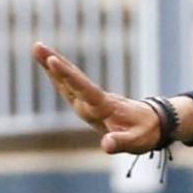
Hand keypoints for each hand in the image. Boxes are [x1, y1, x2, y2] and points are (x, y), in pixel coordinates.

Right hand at [32, 42, 160, 153]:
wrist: (154, 123)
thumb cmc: (144, 132)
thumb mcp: (136, 141)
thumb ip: (121, 142)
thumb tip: (106, 145)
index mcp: (104, 107)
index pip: (84, 89)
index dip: (69, 76)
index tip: (54, 61)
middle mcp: (95, 100)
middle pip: (74, 80)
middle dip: (56, 64)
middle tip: (37, 46)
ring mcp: (92, 99)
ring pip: (71, 80)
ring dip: (55, 65)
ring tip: (38, 48)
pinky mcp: (90, 101)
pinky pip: (72, 85)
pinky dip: (59, 75)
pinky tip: (49, 64)